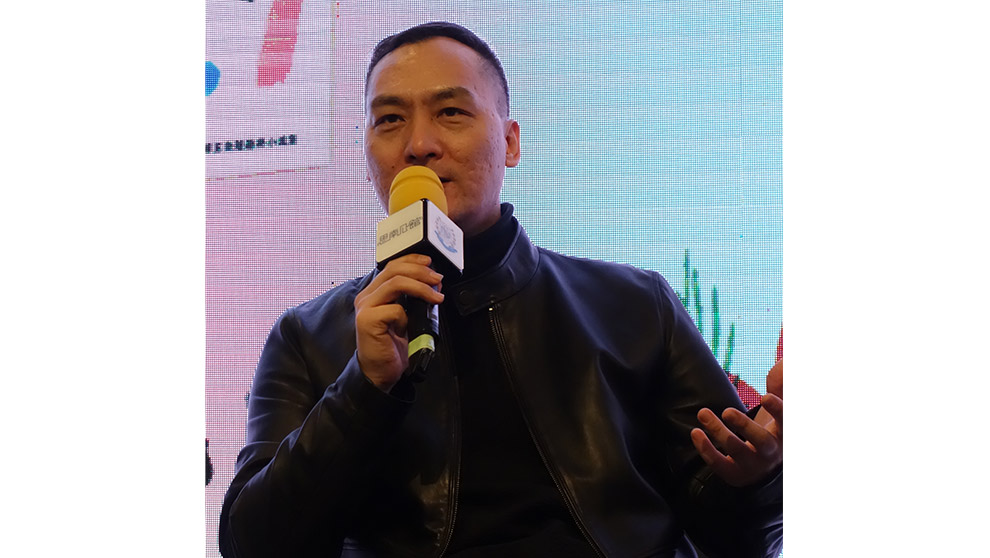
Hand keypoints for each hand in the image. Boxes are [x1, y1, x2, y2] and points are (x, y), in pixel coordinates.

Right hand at [353, 254, 443, 392]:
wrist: (380, 372)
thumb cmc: (392, 346)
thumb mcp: (405, 317)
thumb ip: (413, 299)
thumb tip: (434, 284)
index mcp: (374, 293)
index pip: (392, 266)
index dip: (412, 260)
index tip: (430, 263)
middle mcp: (366, 297)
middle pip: (394, 270)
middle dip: (420, 272)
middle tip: (437, 280)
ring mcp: (365, 308)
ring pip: (396, 283)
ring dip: (421, 287)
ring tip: (435, 297)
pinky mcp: (367, 321)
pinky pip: (395, 309)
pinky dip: (406, 316)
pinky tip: (407, 326)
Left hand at [690, 358, 782, 486]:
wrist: (764, 467)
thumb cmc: (771, 429)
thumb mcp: (779, 410)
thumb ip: (781, 386)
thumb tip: (783, 361)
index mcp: (784, 433)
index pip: (787, 422)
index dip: (779, 411)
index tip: (766, 397)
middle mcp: (772, 452)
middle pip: (762, 441)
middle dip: (744, 426)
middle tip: (727, 411)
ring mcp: (753, 465)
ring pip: (737, 450)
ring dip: (718, 432)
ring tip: (703, 413)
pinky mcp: (735, 474)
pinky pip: (719, 464)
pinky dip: (706, 449)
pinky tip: (695, 432)